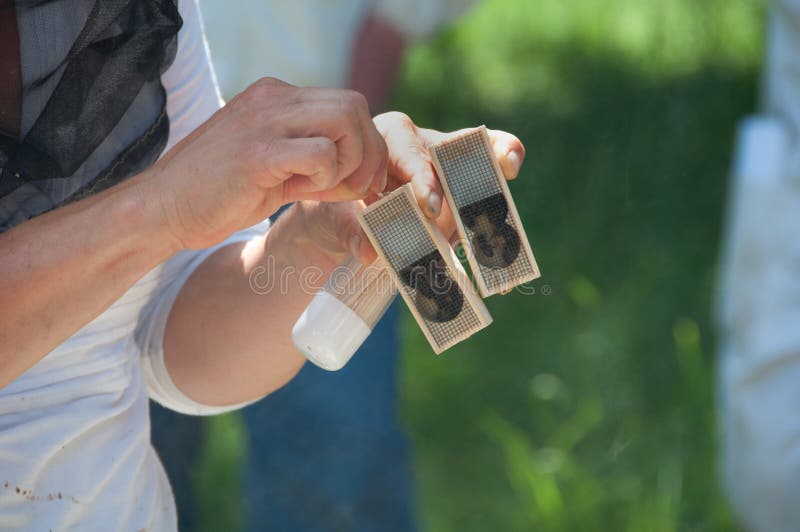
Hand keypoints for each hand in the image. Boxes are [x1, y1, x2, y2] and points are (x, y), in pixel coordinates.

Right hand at [145, 77, 386, 249]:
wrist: (162, 209)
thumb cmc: (218, 194)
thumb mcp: (276, 169)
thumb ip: (317, 164)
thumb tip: (364, 175)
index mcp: (275, 97)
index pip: (347, 104)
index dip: (365, 143)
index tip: (360, 180)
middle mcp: (272, 99)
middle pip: (353, 106)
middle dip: (368, 152)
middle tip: (355, 187)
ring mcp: (263, 121)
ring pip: (344, 121)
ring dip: (349, 163)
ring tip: (322, 188)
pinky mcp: (257, 153)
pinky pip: (320, 153)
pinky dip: (325, 177)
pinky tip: (298, 191)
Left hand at [291, 115, 525, 265]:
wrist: (342, 221)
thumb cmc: (336, 207)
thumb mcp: (335, 218)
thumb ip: (351, 232)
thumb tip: (370, 253)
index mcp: (389, 139)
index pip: (410, 151)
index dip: (422, 178)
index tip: (429, 207)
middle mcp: (424, 145)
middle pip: (456, 146)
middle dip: (478, 158)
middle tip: (500, 169)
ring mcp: (449, 169)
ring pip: (479, 163)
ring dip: (496, 178)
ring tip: (512, 179)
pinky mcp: (463, 195)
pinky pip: (487, 194)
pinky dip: (501, 210)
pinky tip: (513, 232)